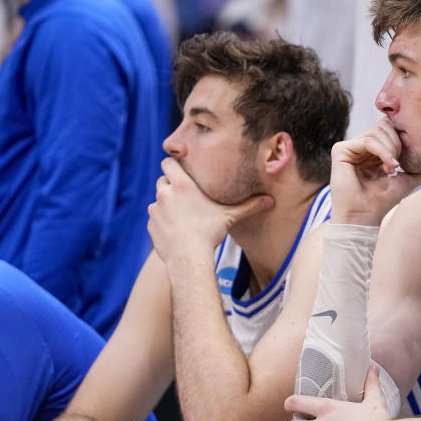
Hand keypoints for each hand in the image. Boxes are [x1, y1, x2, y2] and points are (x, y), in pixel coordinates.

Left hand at [147, 157, 272, 261]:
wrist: (188, 258)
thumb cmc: (208, 233)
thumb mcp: (229, 216)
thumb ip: (248, 206)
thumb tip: (270, 200)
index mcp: (182, 184)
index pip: (168, 162)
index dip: (174, 165)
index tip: (182, 171)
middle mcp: (164, 192)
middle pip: (163, 180)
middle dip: (171, 185)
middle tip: (185, 195)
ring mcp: (155, 209)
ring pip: (158, 199)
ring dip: (166, 203)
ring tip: (181, 214)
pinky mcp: (150, 224)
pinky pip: (155, 217)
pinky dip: (162, 220)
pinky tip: (175, 228)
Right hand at [329, 118, 420, 225]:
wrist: (363, 218)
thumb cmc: (381, 202)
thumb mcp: (406, 181)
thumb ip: (419, 170)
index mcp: (372, 150)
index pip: (390, 128)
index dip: (402, 137)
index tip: (408, 158)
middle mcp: (360, 146)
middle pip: (385, 125)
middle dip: (398, 143)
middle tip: (399, 165)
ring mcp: (349, 147)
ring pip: (377, 132)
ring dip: (391, 149)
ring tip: (392, 169)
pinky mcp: (340, 150)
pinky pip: (368, 141)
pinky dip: (383, 152)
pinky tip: (389, 166)